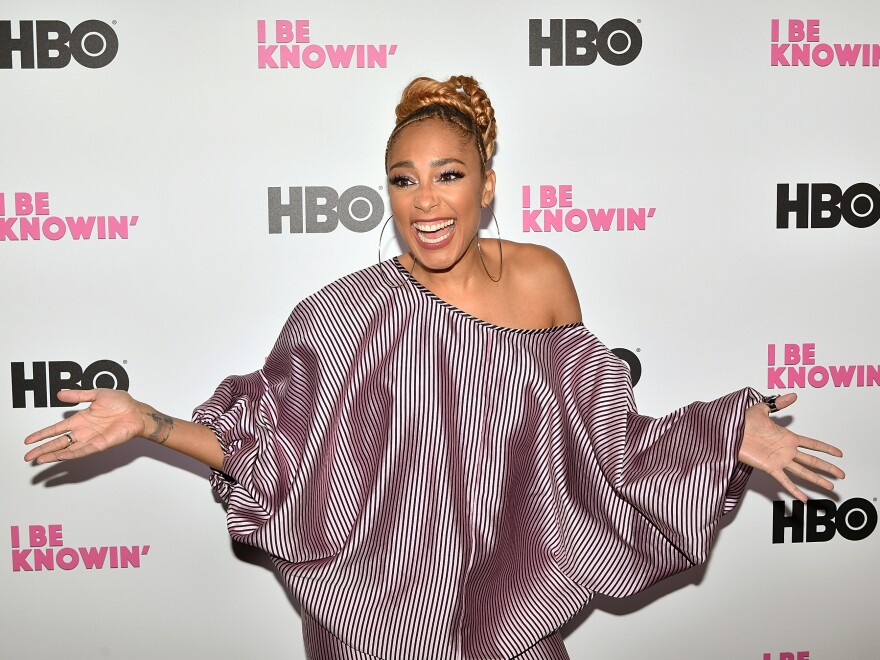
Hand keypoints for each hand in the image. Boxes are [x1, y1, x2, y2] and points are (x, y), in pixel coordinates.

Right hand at [23, 389, 146, 463]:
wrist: (137, 411)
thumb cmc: (121, 403)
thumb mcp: (96, 394)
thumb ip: (78, 395)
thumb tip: (60, 394)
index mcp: (80, 419)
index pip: (56, 429)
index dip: (42, 434)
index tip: (29, 440)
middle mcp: (83, 431)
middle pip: (58, 442)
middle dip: (43, 449)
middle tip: (28, 456)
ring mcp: (91, 439)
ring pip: (68, 449)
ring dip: (54, 455)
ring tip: (40, 460)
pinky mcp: (101, 444)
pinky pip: (85, 450)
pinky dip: (73, 454)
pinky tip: (62, 456)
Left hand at [738, 392, 844, 501]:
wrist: (728, 433)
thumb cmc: (741, 421)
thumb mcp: (762, 409)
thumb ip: (778, 403)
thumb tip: (793, 395)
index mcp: (787, 437)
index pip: (812, 444)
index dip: (826, 448)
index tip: (839, 453)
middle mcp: (786, 450)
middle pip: (812, 461)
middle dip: (828, 468)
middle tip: (842, 474)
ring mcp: (780, 460)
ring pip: (804, 472)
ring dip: (817, 480)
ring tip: (831, 487)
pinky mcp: (770, 467)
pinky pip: (785, 481)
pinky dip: (795, 490)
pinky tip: (804, 498)